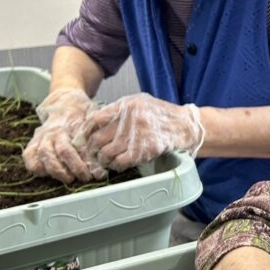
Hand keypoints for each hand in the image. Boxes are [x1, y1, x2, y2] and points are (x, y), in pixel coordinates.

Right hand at [22, 88, 105, 183]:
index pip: (75, 145)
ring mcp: (42, 135)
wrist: (66, 100)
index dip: (83, 162)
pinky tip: (47, 174)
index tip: (96, 172)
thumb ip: (97, 133)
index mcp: (70, 124)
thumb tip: (105, 153)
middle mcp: (54, 130)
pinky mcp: (34, 141)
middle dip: (73, 167)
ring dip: (56, 170)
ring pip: (43, 154)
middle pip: (60, 151)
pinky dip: (36, 167)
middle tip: (85, 177)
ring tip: (69, 179)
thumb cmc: (83, 112)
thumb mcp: (94, 117)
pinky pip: (29, 155)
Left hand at [80, 93, 204, 170]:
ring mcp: (137, 135)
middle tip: (94, 154)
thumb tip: (94, 122)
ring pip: (107, 153)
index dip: (86, 132)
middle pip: (98, 139)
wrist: (184, 126)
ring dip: (104, 160)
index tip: (85, 139)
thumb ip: (118, 110)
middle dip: (93, 150)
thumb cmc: (161, 115)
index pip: (95, 120)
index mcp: (126, 106)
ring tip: (106, 161)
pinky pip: (120, 162)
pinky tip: (118, 165)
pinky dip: (116, 166)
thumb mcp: (139, 103)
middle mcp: (129, 119)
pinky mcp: (144, 150)